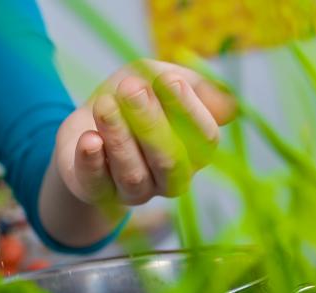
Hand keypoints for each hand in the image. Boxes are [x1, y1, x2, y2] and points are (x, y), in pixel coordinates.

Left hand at [56, 60, 235, 209]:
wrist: (86, 120)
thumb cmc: (130, 98)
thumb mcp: (158, 77)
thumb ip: (191, 84)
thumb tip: (228, 107)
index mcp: (193, 151)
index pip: (203, 138)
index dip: (188, 109)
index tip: (168, 79)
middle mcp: (168, 178)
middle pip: (169, 160)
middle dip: (151, 122)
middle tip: (131, 88)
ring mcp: (133, 191)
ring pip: (133, 173)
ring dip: (119, 137)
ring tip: (104, 105)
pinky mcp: (97, 193)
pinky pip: (97, 183)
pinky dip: (92, 161)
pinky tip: (89, 139)